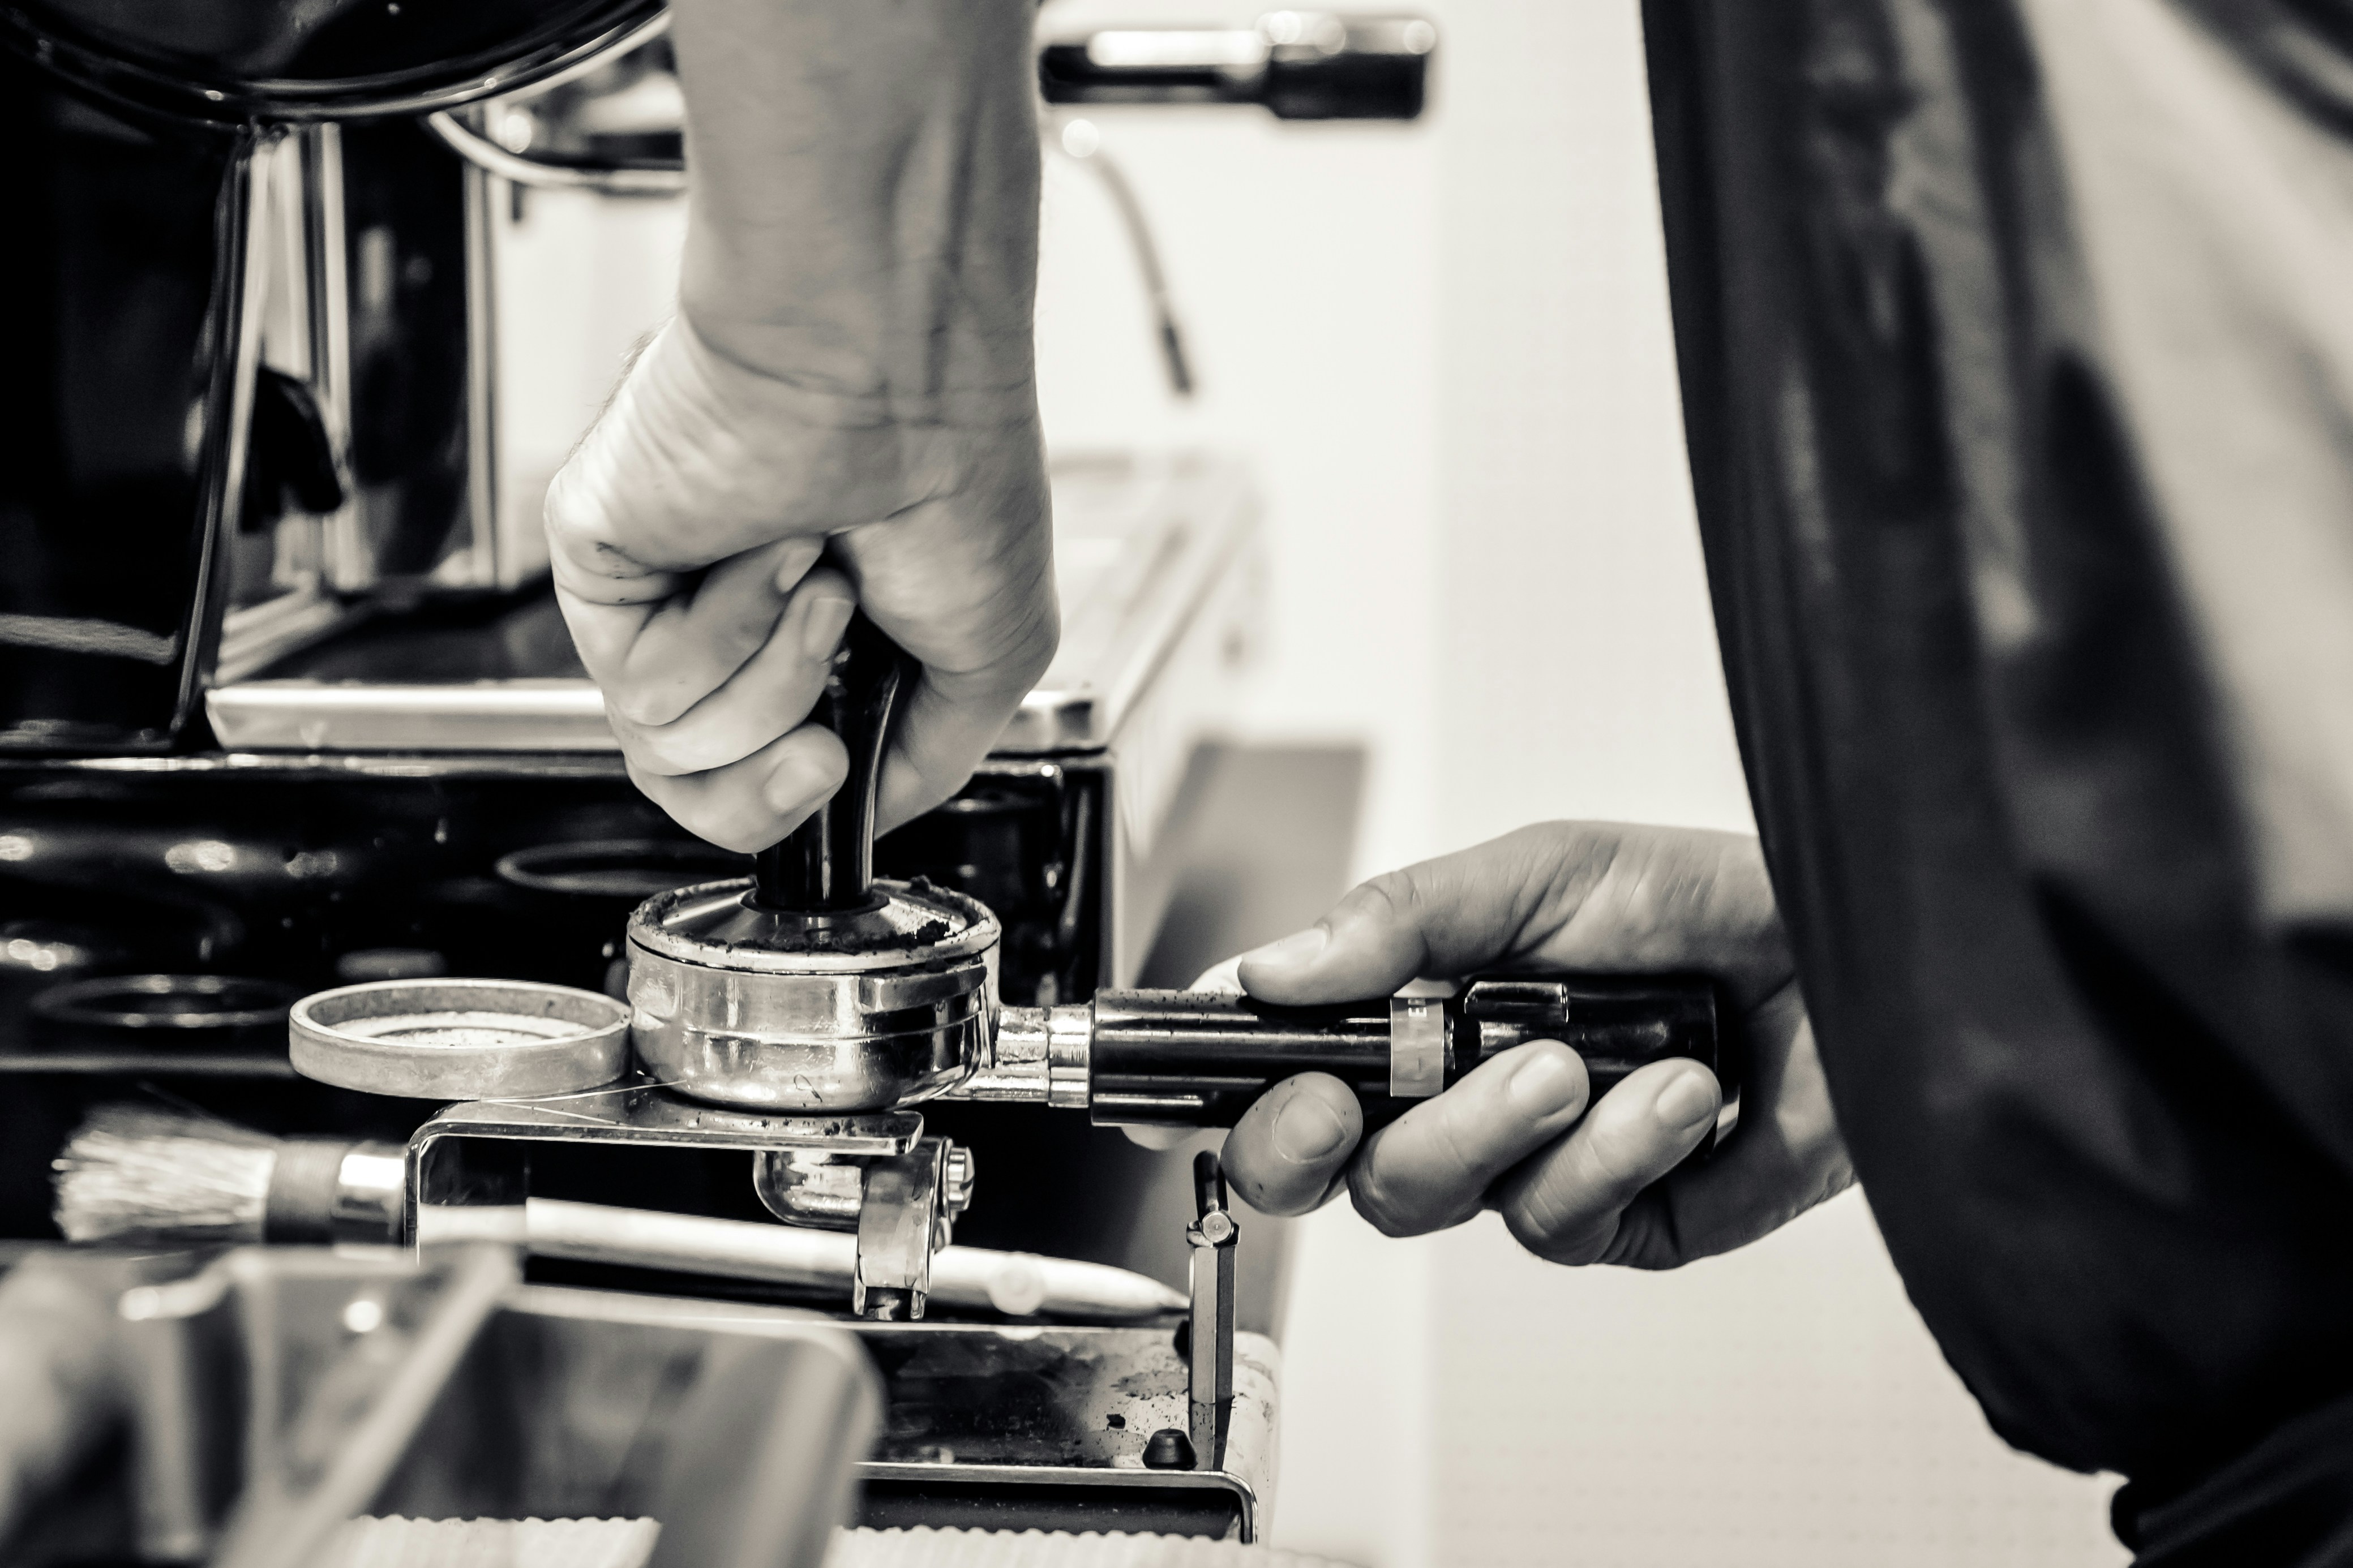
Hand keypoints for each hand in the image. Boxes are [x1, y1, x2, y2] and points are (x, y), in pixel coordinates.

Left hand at [546, 324, 1055, 850]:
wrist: (890, 378)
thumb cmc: (953, 475)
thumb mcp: (994, 656)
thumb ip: (926, 755)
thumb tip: (862, 807)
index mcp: (812, 635)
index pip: (757, 776)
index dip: (791, 803)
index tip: (834, 765)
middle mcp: (728, 616)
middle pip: (699, 787)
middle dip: (770, 778)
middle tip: (823, 720)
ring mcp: (662, 591)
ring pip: (672, 750)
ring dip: (771, 679)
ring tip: (818, 583)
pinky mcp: (601, 564)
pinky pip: (642, 688)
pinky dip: (723, 631)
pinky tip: (766, 551)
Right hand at [1215, 822, 1851, 1267]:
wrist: (1844, 954)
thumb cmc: (1697, 897)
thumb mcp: (1539, 872)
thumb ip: (1403, 919)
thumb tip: (1274, 969)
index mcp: (1407, 1009)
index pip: (1270, 1069)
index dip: (1216, 1097)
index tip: (1186, 1097)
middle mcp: (1446, 1097)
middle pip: (1316, 1169)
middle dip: (1309, 1138)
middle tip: (1342, 1095)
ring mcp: (1521, 1167)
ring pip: (1424, 1199)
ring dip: (1488, 1128)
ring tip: (1572, 1060)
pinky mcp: (1611, 1220)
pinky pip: (1556, 1222)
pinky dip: (1612, 1150)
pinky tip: (1674, 1090)